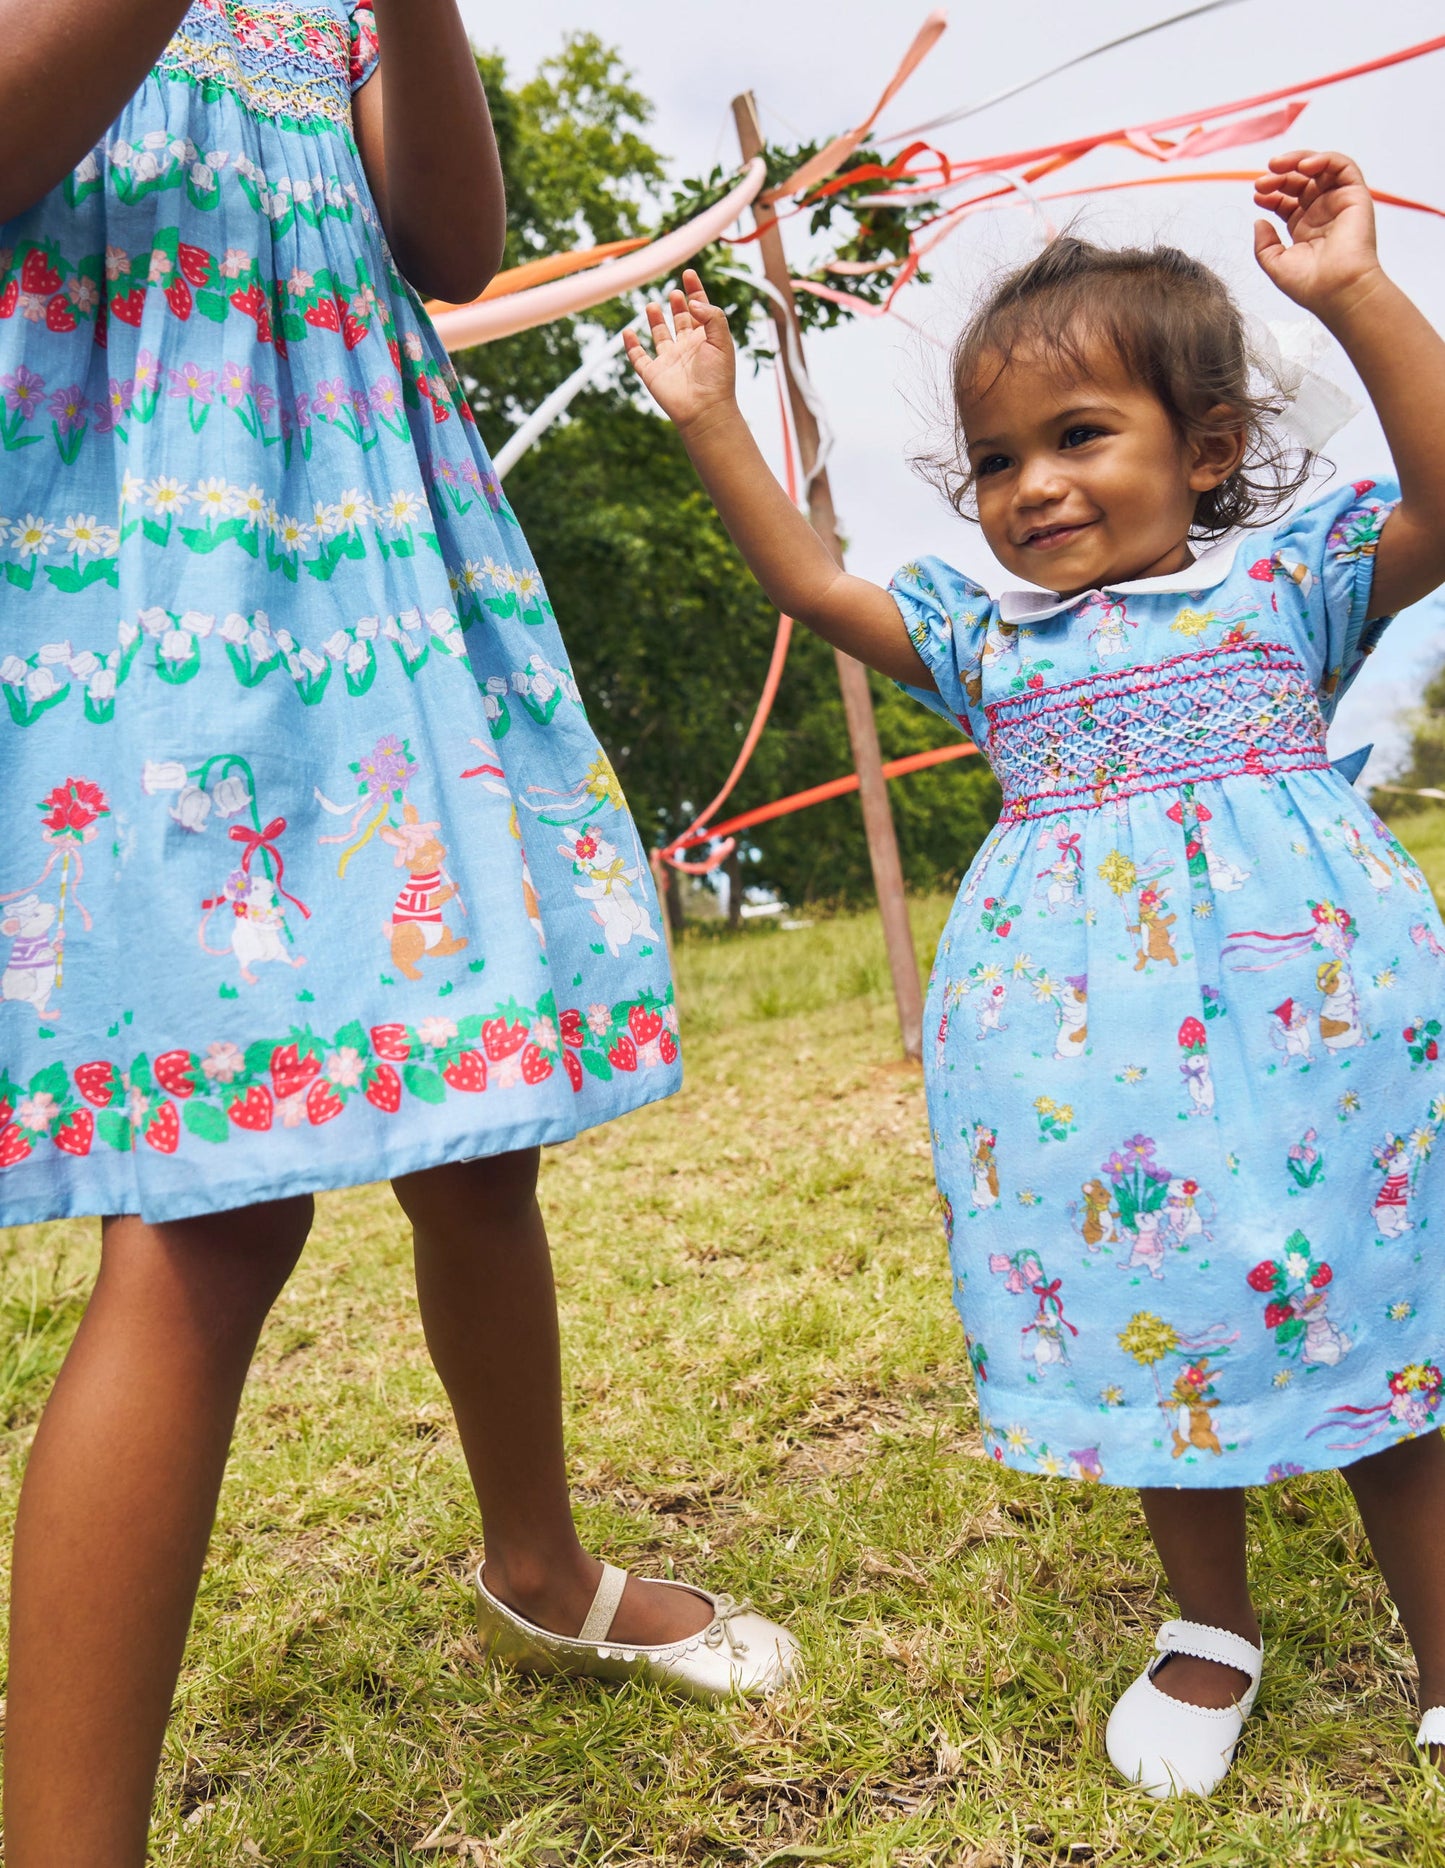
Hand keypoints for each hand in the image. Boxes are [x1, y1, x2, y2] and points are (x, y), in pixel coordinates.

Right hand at [624, 269, 737, 434]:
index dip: (695, 291)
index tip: (689, 273)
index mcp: (705, 340)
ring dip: (656, 319)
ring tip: (654, 305)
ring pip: (660, 335)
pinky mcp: (653, 374)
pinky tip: (628, 332)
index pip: (699, 309)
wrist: (704, 410)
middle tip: (675, 292)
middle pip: (680, 320)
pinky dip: (631, 345)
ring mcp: (669, 361)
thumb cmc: (718, 378)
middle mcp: (687, 349)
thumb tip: (691, 302)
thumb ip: (711, 316)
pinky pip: (638, 357)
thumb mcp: (722, 341)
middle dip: (677, 305)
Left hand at [1253, 149, 1383, 318]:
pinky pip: (1342, 166)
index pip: (1286, 199)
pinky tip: (1304, 166)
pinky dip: (1323, 159)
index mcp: (1304, 227)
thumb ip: (1263, 245)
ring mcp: (1339, 202)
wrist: (1337, 289)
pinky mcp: (1355, 195)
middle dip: (1279, 176)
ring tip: (1277, 165)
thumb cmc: (1310, 284)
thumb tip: (1258, 222)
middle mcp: (1322, 213)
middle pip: (1300, 181)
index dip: (1271, 192)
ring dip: (1298, 160)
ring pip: (1320, 168)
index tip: (1257, 195)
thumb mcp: (1276, 265)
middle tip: (1261, 181)